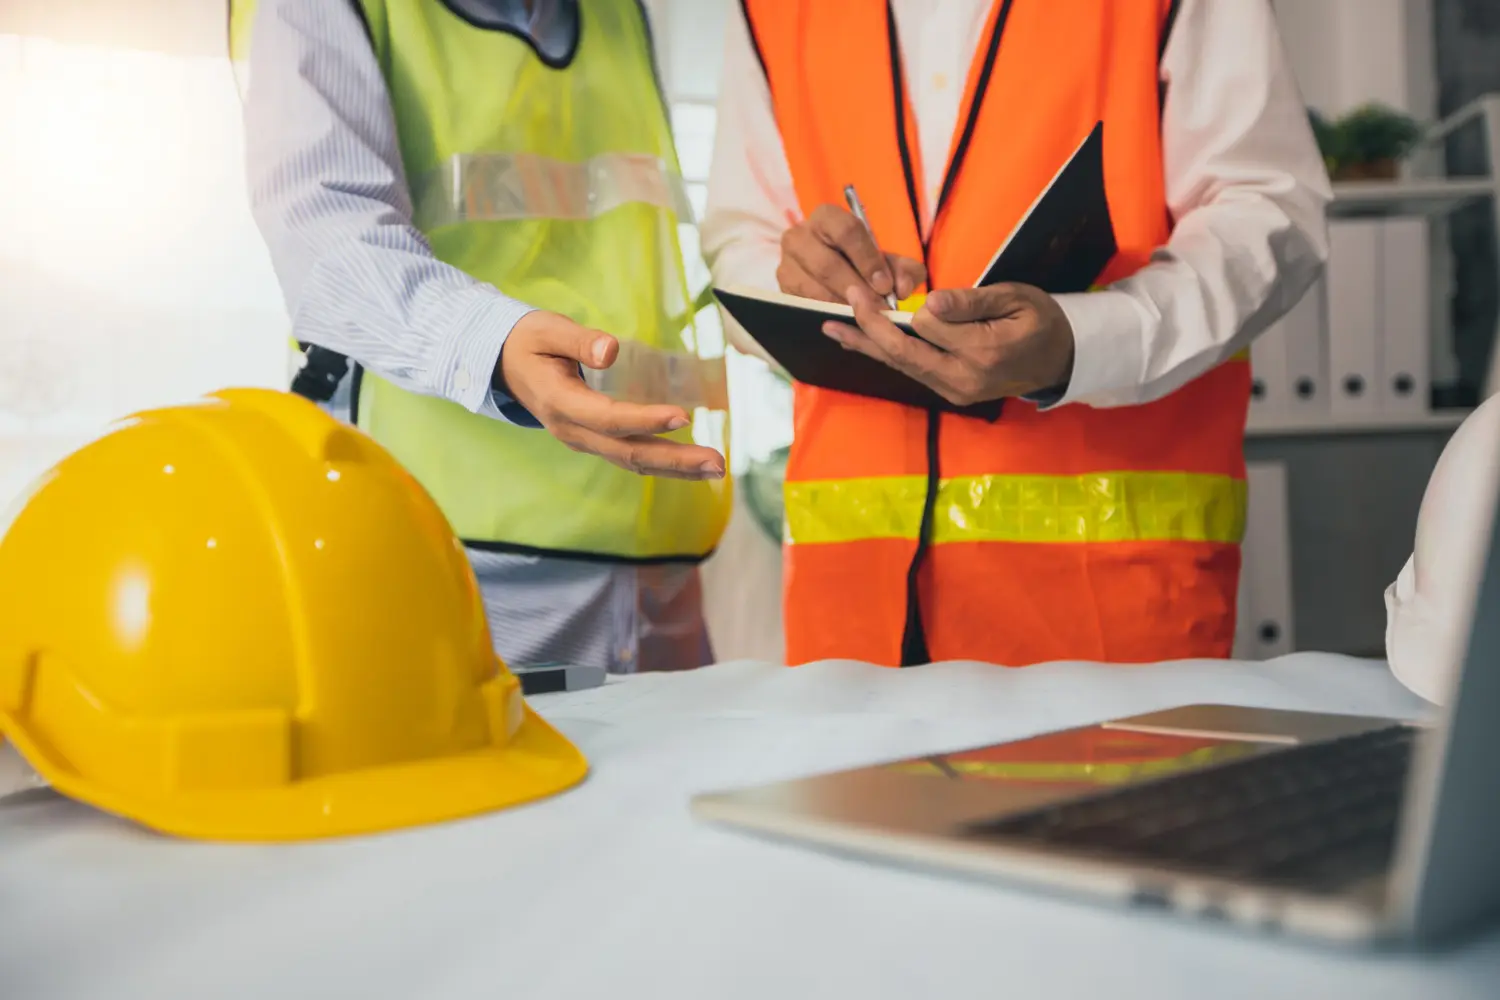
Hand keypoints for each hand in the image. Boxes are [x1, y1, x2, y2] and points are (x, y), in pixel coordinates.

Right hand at [497, 311, 725, 479]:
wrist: (504, 365)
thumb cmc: (529, 342)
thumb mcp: (547, 330)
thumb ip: (579, 340)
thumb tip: (611, 350)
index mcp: (560, 403)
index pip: (608, 418)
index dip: (646, 419)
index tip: (684, 415)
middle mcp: (572, 431)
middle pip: (628, 453)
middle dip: (675, 460)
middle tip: (717, 462)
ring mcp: (584, 440)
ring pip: (633, 461)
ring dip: (676, 468)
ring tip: (715, 468)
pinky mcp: (594, 441)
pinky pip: (631, 457)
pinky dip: (664, 463)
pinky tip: (692, 464)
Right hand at [778, 204, 925, 303]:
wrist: (835, 273)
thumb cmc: (863, 262)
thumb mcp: (888, 261)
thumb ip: (904, 270)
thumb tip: (903, 288)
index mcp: (826, 217)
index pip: (846, 232)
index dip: (868, 260)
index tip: (885, 286)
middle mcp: (798, 236)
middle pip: (827, 264)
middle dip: (856, 289)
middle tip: (878, 308)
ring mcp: (786, 264)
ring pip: (814, 289)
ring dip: (842, 306)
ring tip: (866, 317)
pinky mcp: (782, 290)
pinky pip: (805, 306)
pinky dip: (828, 315)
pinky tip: (847, 321)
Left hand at [823, 283, 1075, 405]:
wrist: (1060, 360)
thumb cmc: (1040, 321)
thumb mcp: (1016, 299)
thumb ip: (971, 302)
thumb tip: (929, 304)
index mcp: (984, 352)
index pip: (928, 327)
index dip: (907, 307)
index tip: (881, 285)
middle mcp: (964, 379)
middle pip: (904, 354)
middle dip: (869, 326)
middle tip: (843, 300)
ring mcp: (955, 391)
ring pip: (901, 365)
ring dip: (866, 344)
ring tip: (832, 327)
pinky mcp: (949, 392)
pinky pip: (910, 371)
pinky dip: (884, 353)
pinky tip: (861, 341)